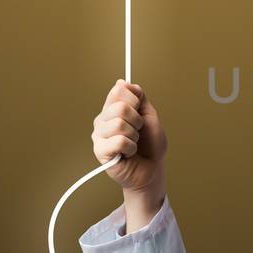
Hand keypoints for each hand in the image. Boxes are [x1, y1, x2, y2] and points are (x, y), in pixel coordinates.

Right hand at [91, 79, 166, 196]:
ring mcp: (99, 136)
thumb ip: (138, 98)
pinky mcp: (100, 151)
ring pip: (119, 124)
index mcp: (112, 110)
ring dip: (134, 135)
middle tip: (138, 131)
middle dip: (137, 120)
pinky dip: (131, 147)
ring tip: (133, 143)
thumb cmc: (150, 145)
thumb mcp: (149, 116)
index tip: (140, 112)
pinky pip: (119, 141)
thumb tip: (124, 83)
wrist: (152, 169)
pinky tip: (128, 153)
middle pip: (119, 107)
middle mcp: (103, 120)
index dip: (134, 100)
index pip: (118, 91)